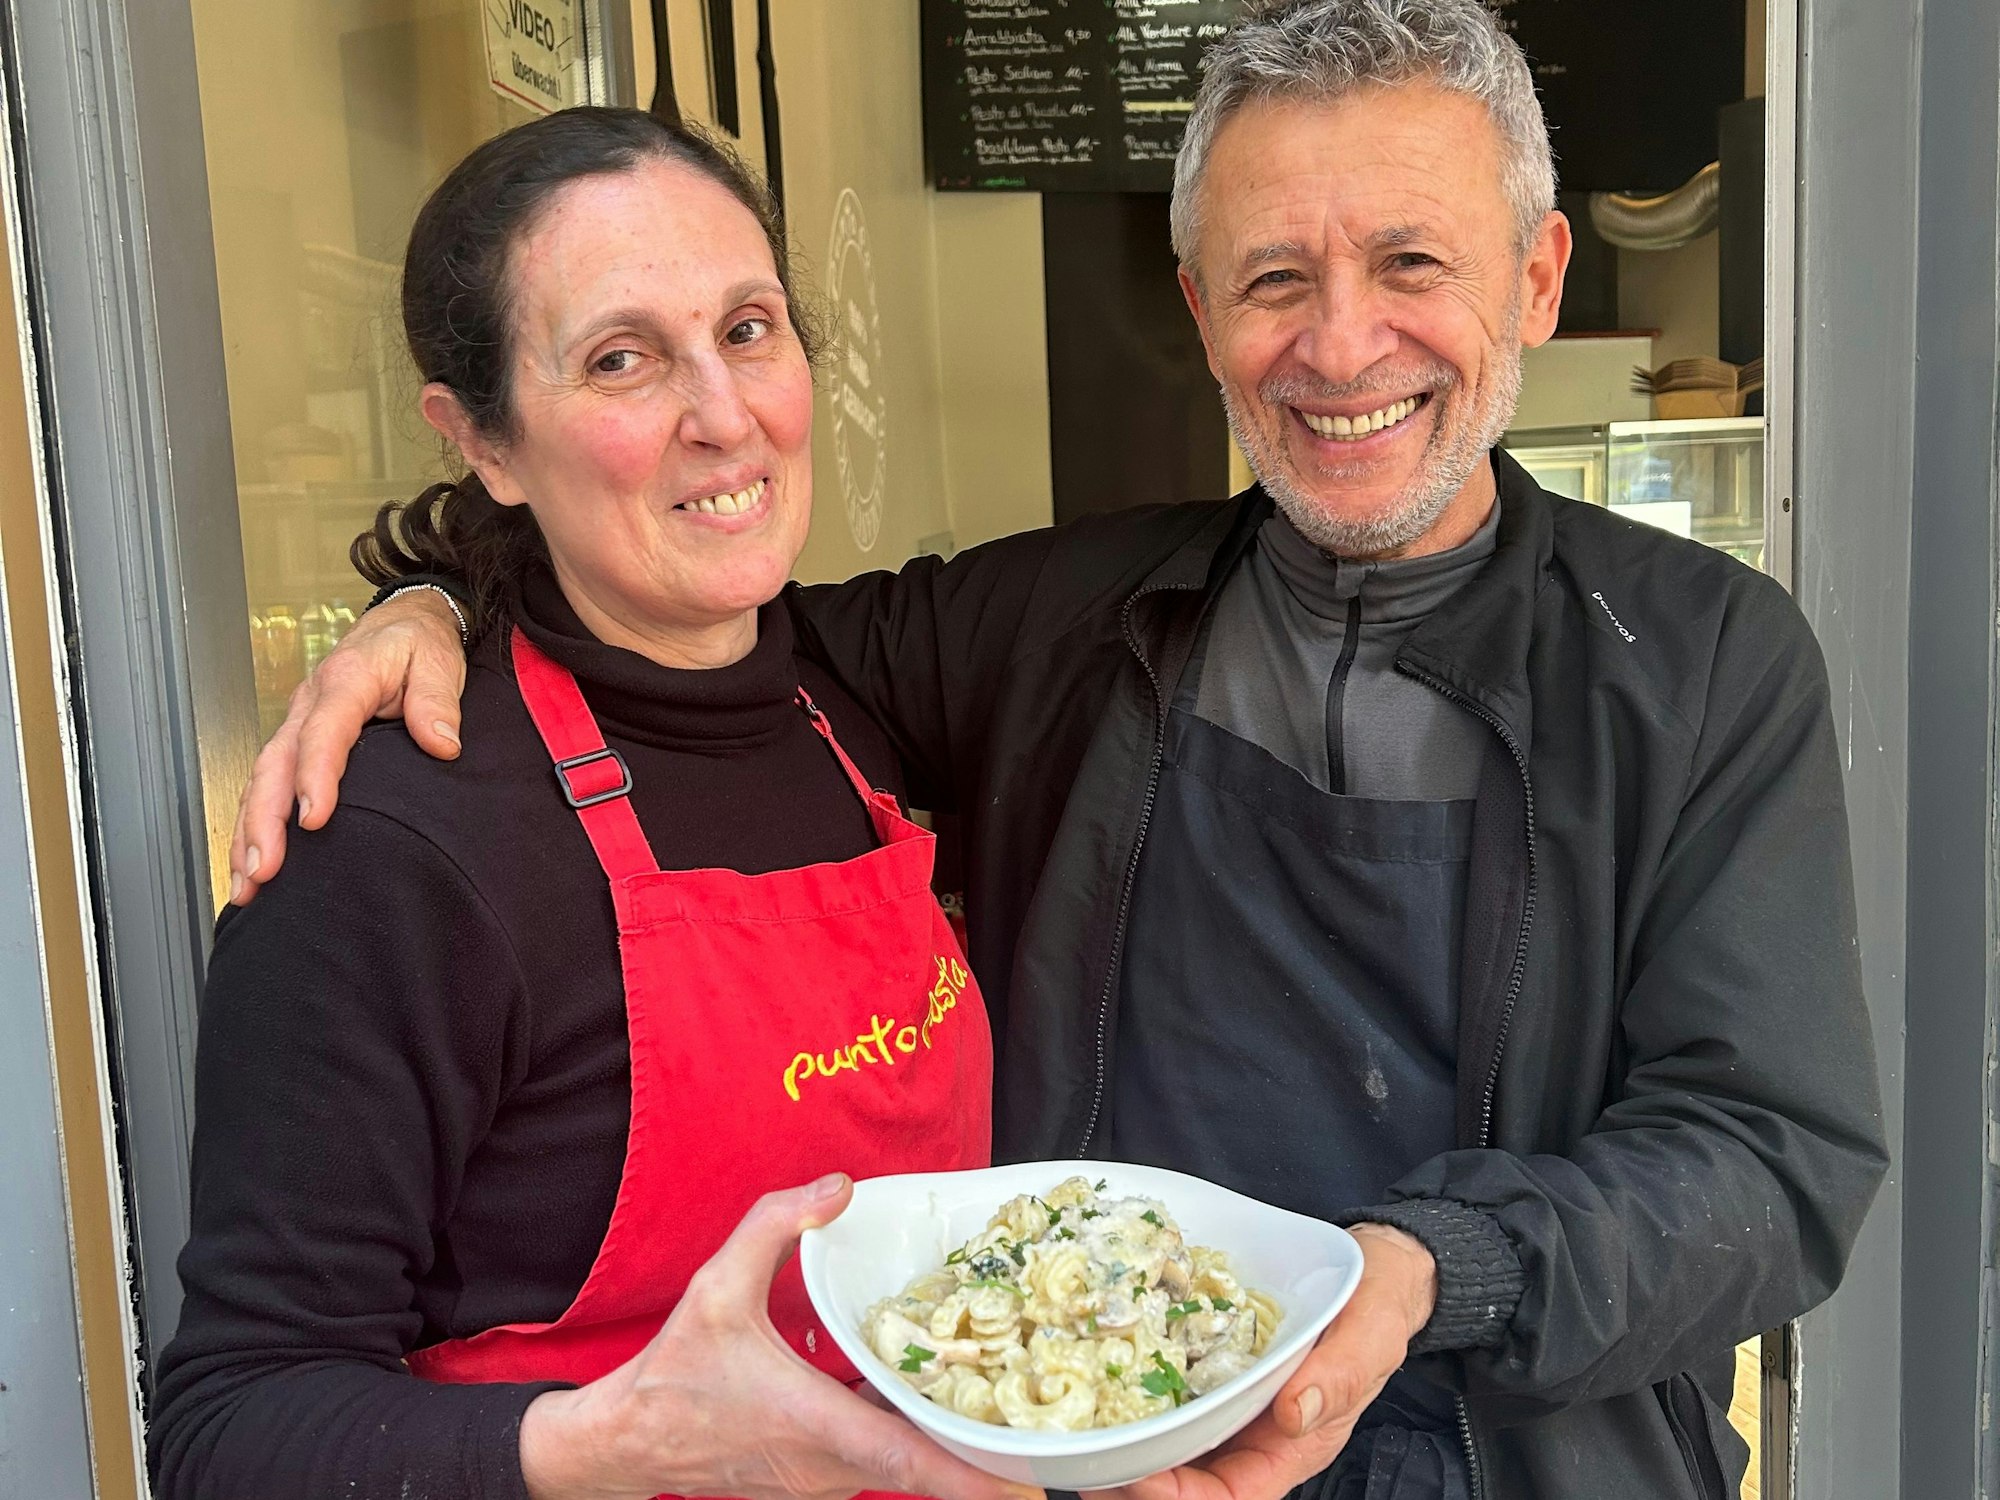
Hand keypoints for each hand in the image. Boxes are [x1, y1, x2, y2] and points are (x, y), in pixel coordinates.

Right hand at [227, 588, 467, 903]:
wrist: (402, 622)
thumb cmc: (417, 643)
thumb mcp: (437, 659)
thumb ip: (437, 700)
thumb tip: (442, 743)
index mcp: (345, 682)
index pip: (323, 732)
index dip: (314, 776)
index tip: (313, 820)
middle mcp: (309, 705)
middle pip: (275, 765)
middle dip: (263, 820)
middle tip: (264, 869)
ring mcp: (297, 724)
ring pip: (262, 781)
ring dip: (249, 833)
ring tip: (247, 884)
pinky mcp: (297, 741)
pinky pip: (267, 785)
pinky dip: (253, 825)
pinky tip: (252, 865)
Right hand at [518, 1174, 1044, 1499]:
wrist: (626, 1443)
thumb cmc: (675, 1373)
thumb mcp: (717, 1284)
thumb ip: (776, 1225)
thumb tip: (840, 1188)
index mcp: (818, 1426)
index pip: (911, 1461)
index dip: (974, 1478)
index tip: (1032, 1489)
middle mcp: (832, 1464)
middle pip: (927, 1467)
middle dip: (990, 1460)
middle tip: (1054, 1441)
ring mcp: (825, 1477)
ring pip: (906, 1464)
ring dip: (956, 1447)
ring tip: (1017, 1411)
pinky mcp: (817, 1474)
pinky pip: (881, 1456)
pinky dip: (916, 1434)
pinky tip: (940, 1395)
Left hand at [1086, 1224, 1436, 1499]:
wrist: (1367, 1268)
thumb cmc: (1376, 1310)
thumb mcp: (1370, 1340)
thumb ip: (1339, 1377)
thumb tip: (1294, 1414)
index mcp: (1288, 1448)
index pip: (1226, 1496)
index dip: (1178, 1497)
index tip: (1138, 1480)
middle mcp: (1247, 1431)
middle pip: (1182, 1476)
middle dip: (1131, 1476)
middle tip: (1083, 1457)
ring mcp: (1221, 1397)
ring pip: (1165, 1434)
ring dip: (1122, 1433)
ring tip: (1074, 1423)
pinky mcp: (1203, 1361)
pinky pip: (1164, 1381)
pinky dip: (1130, 1380)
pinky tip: (1097, 1361)